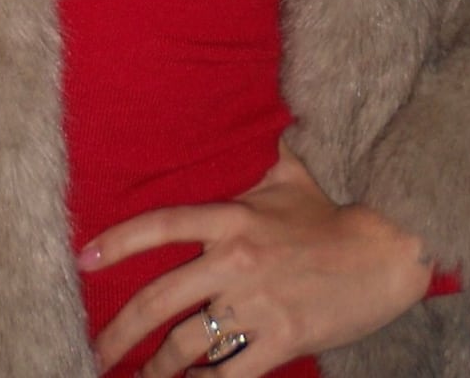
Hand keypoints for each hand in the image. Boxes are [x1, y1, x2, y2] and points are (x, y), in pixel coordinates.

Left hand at [82, 141, 433, 376]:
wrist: (384, 252)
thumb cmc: (330, 214)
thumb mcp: (287, 174)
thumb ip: (253, 157)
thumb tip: (242, 118)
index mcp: (232, 216)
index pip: (162, 225)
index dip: (119, 241)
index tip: (85, 260)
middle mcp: (235, 259)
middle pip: (160, 299)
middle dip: (120, 331)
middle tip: (97, 350)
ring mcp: (257, 303)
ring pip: (188, 344)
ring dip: (157, 369)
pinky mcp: (282, 339)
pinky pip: (230, 373)